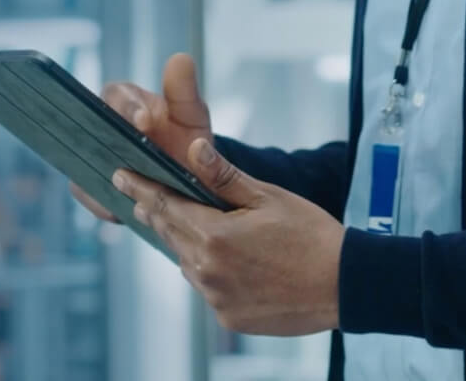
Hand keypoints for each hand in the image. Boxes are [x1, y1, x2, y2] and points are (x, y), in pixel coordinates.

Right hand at [69, 53, 214, 224]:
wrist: (187, 181)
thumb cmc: (187, 140)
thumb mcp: (191, 116)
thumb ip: (185, 92)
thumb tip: (181, 58)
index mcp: (125, 99)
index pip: (117, 95)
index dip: (128, 107)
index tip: (145, 121)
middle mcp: (101, 124)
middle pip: (88, 128)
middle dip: (103, 145)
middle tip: (124, 162)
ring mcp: (93, 155)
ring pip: (82, 162)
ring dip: (99, 177)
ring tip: (122, 192)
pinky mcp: (91, 183)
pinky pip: (85, 190)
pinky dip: (100, 201)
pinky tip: (118, 210)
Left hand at [112, 137, 344, 336]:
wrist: (346, 286)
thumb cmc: (311, 234)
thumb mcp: (268, 197)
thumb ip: (224, 177)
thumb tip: (194, 148)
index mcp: (214, 236)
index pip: (165, 206)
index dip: (140, 189)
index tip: (119, 176)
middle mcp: (207, 271)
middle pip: (171, 235)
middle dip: (157, 214)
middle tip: (141, 197)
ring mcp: (216, 299)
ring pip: (187, 264)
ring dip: (186, 244)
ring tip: (191, 227)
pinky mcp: (229, 318)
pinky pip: (208, 289)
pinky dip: (210, 272)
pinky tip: (227, 261)